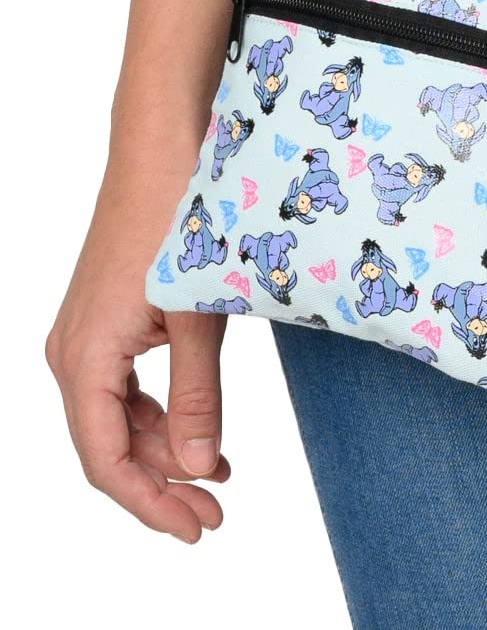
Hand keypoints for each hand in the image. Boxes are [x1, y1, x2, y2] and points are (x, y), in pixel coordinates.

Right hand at [48, 174, 230, 542]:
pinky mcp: (110, 318)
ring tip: (220, 476)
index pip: (105, 461)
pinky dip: (163, 413)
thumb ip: (199, 395)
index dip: (150, 503)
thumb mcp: (198, 316)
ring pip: (119, 418)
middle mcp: (73, 354)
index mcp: (84, 360)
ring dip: (166, 450)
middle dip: (163, 484)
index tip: (196, 528)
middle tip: (217, 513)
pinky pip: (126, 387)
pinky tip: (202, 428)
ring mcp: (88, 336)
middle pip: (110, 446)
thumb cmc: (180, 222)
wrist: (164, 150)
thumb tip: (203, 465)